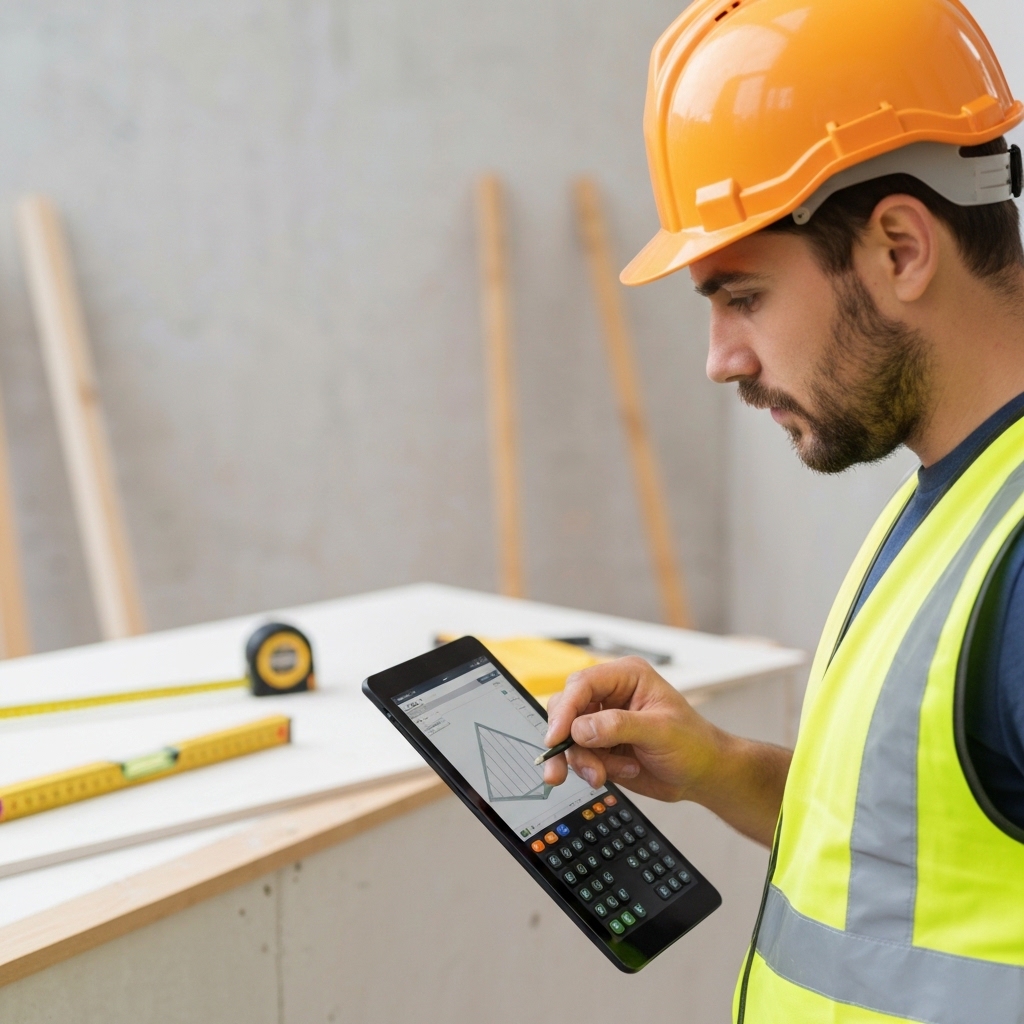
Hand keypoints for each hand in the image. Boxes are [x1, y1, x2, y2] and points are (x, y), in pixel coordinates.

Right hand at [541, 657, 721, 803]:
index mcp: (626, 677)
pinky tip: (622, 772)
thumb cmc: (693, 744)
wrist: (703, 775)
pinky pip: (579, 756)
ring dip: (582, 761)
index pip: (582, 684)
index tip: (557, 737)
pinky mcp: (600, 745)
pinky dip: (592, 770)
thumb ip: (619, 726)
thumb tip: (579, 729)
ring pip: (568, 737)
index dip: (565, 710)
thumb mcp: (660, 731)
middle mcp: (610, 695)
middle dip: (565, 740)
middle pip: (566, 709)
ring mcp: (603, 721)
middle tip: (562, 768)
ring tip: (604, 776)